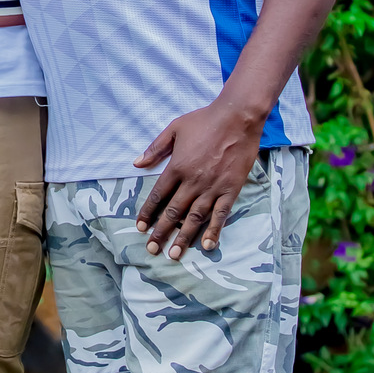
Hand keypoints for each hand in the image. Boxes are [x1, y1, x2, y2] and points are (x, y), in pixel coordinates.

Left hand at [134, 97, 263, 259]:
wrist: (238, 118)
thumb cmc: (205, 120)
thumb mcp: (174, 128)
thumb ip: (155, 148)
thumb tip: (136, 163)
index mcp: (176, 167)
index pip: (157, 195)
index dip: (147, 213)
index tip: (140, 227)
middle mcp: (192, 181)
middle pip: (173, 212)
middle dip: (160, 232)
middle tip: (152, 249)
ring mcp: (212, 188)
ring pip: (194, 218)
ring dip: (183, 238)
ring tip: (174, 255)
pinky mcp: (230, 190)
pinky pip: (220, 215)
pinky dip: (213, 231)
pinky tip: (206, 246)